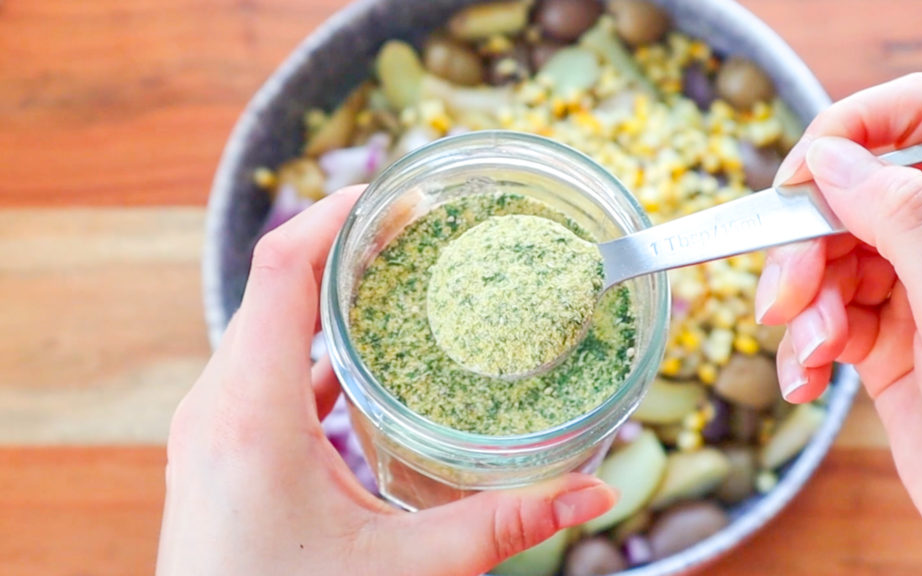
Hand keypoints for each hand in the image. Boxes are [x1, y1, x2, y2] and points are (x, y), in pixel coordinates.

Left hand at [156, 186, 615, 575]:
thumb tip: (592, 495)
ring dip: (329, 297)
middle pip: (278, 285)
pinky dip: (315, 348)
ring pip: (269, 327)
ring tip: (399, 277)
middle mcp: (220, 404)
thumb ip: (501, 524)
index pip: (282, 268)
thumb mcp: (406, 568)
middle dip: (346, 247)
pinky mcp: (221, 448)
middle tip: (419, 228)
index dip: (334, 214)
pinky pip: (266, 370)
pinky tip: (367, 357)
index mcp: (251, 411)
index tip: (395, 191)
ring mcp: (214, 426)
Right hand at [755, 73, 921, 573]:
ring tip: (811, 354)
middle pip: (849, 194)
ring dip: (801, 305)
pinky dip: (801, 347)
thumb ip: (905, 225)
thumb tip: (833, 158)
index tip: (801, 182)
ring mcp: (913, 288)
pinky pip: (818, 316)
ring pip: (823, 257)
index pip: (918, 118)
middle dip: (805, 244)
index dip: (852, 132)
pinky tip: (809, 380)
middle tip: (786, 296)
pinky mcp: (880, 338)